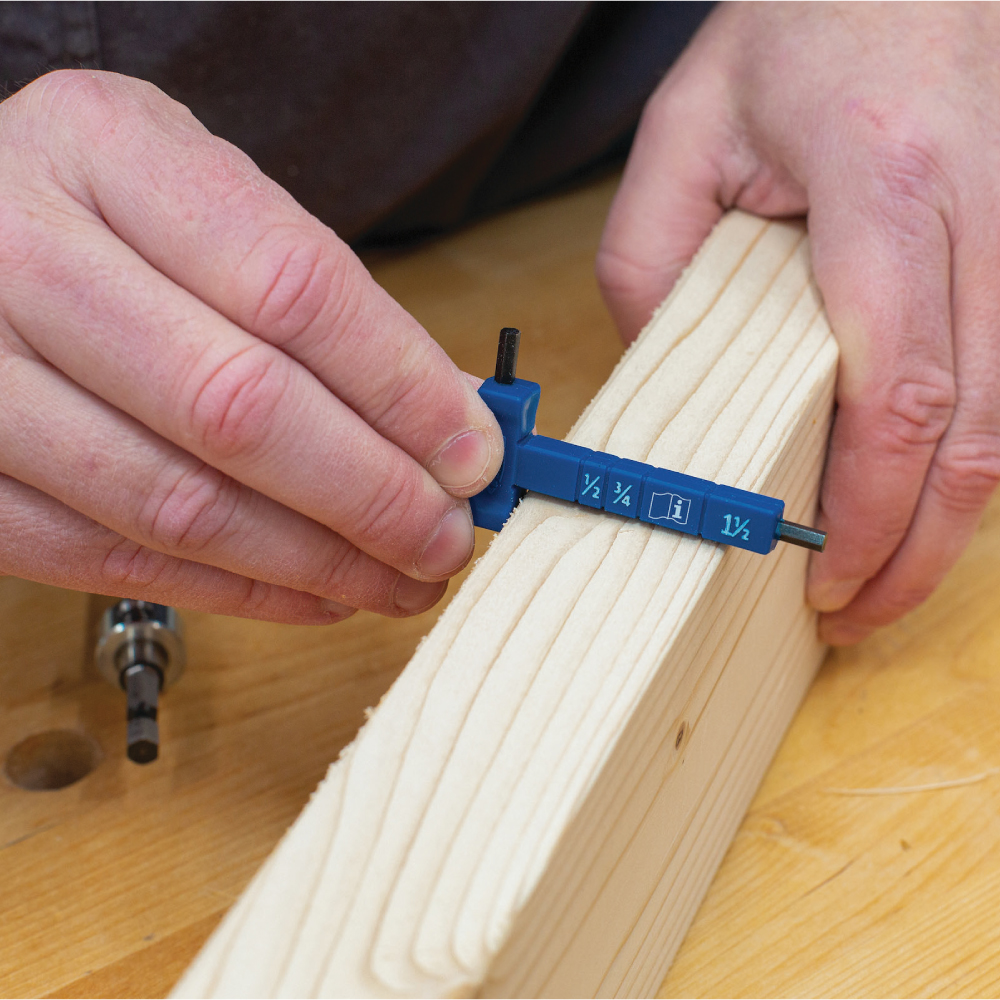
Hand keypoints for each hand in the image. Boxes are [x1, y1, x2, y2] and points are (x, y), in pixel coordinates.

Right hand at [0, 71, 501, 622]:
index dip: (402, 389)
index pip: (293, 287)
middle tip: (443, 537)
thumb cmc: (105, 216)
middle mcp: (19, 253)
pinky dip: (234, 592)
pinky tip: (312, 591)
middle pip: (237, 407)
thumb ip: (316, 299)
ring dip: (314, 562)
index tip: (474, 454)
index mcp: (105, 151)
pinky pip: (109, 561)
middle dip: (371, 496)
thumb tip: (448, 422)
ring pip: (177, 505)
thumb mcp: (204, 203)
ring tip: (395, 578)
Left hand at [597, 2, 999, 643]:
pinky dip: (969, 463)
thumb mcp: (680, 134)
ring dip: (950, 522)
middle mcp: (982, 215)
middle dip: (917, 548)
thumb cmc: (796, 33)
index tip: (821, 572)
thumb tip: (660, 378)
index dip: (867, 503)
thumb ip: (652, 262)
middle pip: (977, 429)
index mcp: (884, 183)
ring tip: (877, 580)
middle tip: (850, 613)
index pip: (895, 384)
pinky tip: (916, 501)